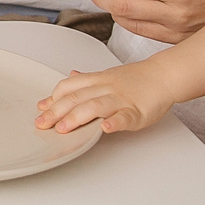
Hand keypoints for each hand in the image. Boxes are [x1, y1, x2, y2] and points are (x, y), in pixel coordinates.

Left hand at [36, 65, 169, 134]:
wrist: (164, 75)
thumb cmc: (136, 79)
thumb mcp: (106, 76)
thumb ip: (86, 80)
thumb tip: (67, 78)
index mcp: (97, 81)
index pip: (70, 87)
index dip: (53, 99)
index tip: (40, 110)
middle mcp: (106, 89)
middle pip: (77, 98)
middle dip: (57, 112)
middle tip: (42, 124)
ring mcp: (121, 100)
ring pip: (96, 106)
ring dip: (77, 117)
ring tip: (63, 129)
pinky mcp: (138, 111)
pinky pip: (125, 116)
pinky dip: (114, 122)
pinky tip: (105, 128)